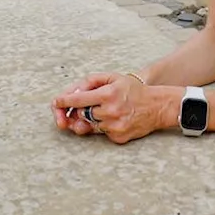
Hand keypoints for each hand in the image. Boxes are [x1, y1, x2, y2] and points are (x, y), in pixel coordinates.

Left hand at [51, 73, 172, 144]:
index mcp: (108, 94)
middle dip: (81, 110)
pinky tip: (116, 119)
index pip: (78, 100)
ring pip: (90, 125)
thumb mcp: (113, 77)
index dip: (64, 102)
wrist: (157, 106)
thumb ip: (90, 81)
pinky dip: (104, 127)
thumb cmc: (133, 90)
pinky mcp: (118, 137)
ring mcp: (114, 126)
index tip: (56, 103)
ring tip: (107, 111)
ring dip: (93, 119)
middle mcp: (110, 111)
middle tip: (87, 106)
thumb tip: (72, 94)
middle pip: (82, 114)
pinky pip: (101, 134)